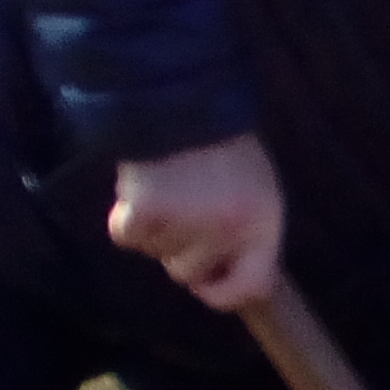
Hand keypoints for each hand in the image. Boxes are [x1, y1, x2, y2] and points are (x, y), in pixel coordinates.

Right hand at [108, 131, 283, 309]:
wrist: (184, 98)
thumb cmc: (223, 143)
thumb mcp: (258, 186)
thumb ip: (248, 232)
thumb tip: (226, 276)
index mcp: (263, 223)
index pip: (250, 286)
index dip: (224, 292)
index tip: (208, 283)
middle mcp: (227, 231)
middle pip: (189, 273)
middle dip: (182, 248)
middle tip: (185, 204)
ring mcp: (185, 225)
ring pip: (156, 254)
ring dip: (156, 228)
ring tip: (170, 184)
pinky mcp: (144, 214)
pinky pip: (127, 236)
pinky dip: (127, 218)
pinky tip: (143, 187)